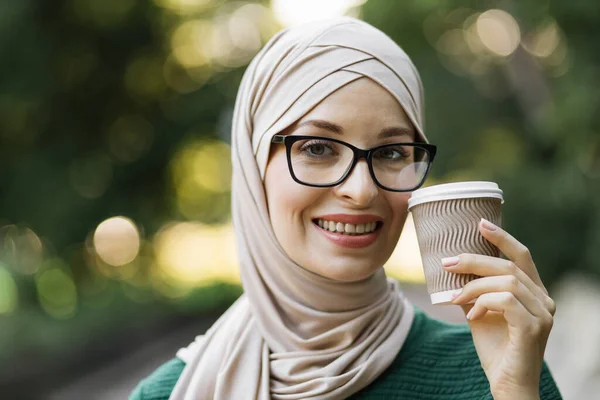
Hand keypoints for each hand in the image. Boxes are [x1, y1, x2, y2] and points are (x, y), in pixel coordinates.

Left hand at [441, 218, 555, 399]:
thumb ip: (472, 292)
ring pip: (506, 282)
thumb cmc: (495, 349)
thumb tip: (449, 271)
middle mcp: (544, 300)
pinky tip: (471, 316)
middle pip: (508, 266)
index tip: (480, 223)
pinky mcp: (533, 328)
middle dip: (474, 260)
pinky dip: (483, 303)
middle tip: (447, 263)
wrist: (507, 384)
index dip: (502, 237)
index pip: (522, 256)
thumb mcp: (479, 313)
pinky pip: (505, 301)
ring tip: (456, 298)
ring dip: (474, 286)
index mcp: (534, 293)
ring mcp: (542, 314)